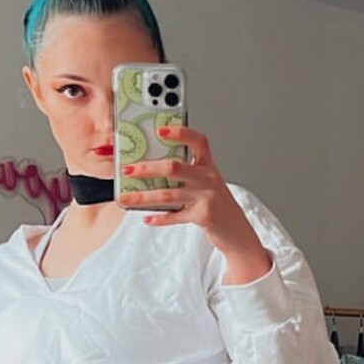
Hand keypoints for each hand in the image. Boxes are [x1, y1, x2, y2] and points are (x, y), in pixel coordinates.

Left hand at [118, 126, 269, 269]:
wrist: (237, 232)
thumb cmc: (217, 206)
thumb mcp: (206, 185)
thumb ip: (186, 176)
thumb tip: (150, 171)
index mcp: (209, 166)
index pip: (198, 141)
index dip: (180, 133)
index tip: (160, 130)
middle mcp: (209, 178)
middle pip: (174, 167)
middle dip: (147, 168)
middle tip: (128, 170)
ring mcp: (207, 197)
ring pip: (168, 194)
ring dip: (143, 197)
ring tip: (125, 197)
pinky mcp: (204, 216)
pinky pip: (175, 216)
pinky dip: (159, 218)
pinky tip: (147, 218)